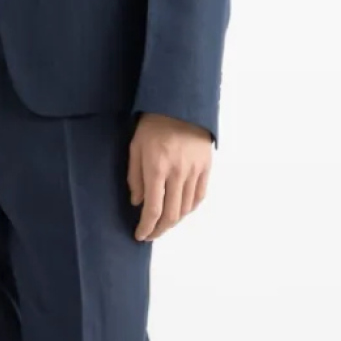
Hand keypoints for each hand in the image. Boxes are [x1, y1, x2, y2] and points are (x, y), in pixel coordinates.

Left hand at [127, 114, 212, 241]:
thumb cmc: (153, 125)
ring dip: (175, 221)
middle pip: (172, 215)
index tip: (140, 235)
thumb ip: (135, 177)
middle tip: (151, 234)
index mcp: (157, 168)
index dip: (147, 227)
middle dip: (160, 230)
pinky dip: (190, 208)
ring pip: (187, 208)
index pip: (153, 209)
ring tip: (164, 223)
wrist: (181, 104)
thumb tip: (137, 203)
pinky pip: (199, 196)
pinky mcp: (206, 167)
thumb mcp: (135, 148)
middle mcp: (177, 173)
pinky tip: (181, 211)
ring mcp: (194, 171)